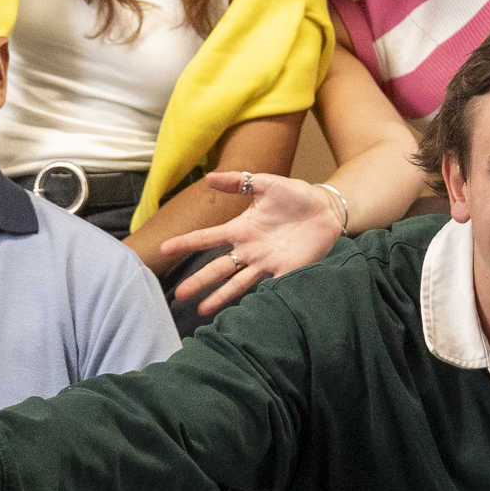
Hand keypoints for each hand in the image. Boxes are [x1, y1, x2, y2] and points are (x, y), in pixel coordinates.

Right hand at [164, 170, 340, 317]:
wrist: (326, 208)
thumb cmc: (294, 195)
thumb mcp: (265, 183)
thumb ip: (238, 182)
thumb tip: (208, 178)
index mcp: (240, 229)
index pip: (207, 238)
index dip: (185, 243)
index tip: (163, 250)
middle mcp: (249, 249)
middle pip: (217, 268)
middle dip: (198, 281)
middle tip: (179, 296)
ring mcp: (266, 262)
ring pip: (237, 283)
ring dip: (219, 297)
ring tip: (202, 311)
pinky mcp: (287, 270)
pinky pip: (270, 287)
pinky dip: (258, 298)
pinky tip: (245, 312)